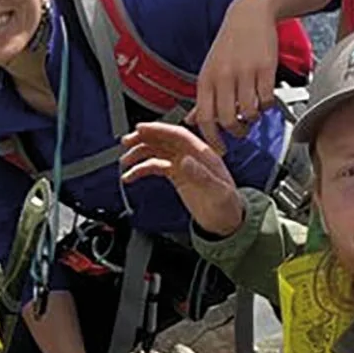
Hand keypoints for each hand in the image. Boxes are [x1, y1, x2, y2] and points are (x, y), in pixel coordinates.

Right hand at [119, 122, 245, 236]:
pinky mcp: (177, 176)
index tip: (141, 129)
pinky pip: (156, 166)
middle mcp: (192, 156)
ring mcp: (183, 166)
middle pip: (164, 140)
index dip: (159, 130)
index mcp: (203, 154)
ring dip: (140, 153)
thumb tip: (184, 161)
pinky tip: (132, 176)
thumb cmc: (228, 207)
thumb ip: (201, 176)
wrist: (228, 223)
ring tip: (125, 161)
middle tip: (126, 142)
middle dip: (144, 138)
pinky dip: (142, 169)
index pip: (178, 135)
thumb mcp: (218, 192)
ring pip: (157, 152)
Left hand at [191, 0, 280, 150]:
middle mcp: (223, 77)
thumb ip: (203, 98)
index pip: (204, 119)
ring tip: (254, 110)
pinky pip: (267, 99)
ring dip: (254, 118)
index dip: (212, 139)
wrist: (249, 15)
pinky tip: (265, 97)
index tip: (220, 150)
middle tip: (242, 129)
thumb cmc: (228, 45)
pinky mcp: (265, 69)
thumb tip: (191, 121)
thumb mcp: (209, 70)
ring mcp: (244, 73)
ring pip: (249, 112)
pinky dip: (268, 105)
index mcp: (206, 80)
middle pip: (227, 120)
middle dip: (237, 131)